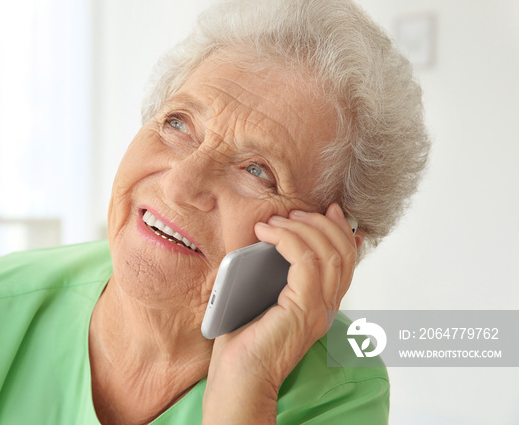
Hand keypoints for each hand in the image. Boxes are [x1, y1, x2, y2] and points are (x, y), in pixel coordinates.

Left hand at [202, 203, 359, 423]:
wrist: (238, 377)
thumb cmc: (244, 340)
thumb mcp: (262, 296)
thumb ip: (273, 271)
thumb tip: (266, 238)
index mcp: (322, 304)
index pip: (346, 260)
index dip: (340, 230)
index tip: (327, 208)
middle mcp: (327, 306)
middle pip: (342, 251)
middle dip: (321, 223)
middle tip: (293, 213)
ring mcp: (319, 308)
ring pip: (327, 252)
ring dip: (301, 227)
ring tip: (275, 222)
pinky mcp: (303, 308)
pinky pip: (304, 260)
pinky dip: (286, 238)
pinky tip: (267, 233)